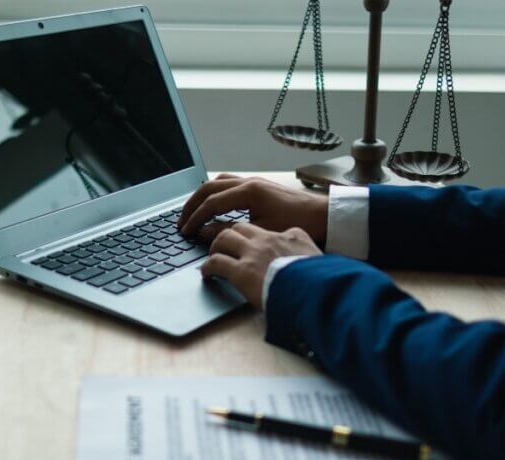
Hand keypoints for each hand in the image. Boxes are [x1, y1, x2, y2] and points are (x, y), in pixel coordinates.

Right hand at [178, 174, 328, 242]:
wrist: (323, 216)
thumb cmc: (297, 224)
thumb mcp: (261, 232)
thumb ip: (230, 231)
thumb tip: (205, 232)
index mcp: (249, 192)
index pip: (211, 203)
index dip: (195, 218)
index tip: (185, 231)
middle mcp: (249, 182)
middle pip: (209, 187)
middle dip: (192, 204)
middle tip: (181, 221)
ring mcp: (255, 182)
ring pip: (219, 182)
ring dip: (203, 195)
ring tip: (193, 212)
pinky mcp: (260, 187)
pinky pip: (229, 184)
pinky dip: (216, 193)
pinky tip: (214, 206)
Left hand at [201, 223, 321, 309]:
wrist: (318, 289)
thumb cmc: (321, 279)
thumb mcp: (318, 259)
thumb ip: (306, 253)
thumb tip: (307, 258)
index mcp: (290, 236)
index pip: (266, 230)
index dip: (254, 236)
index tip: (250, 243)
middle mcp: (268, 240)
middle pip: (240, 227)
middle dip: (229, 234)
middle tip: (223, 244)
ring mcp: (253, 254)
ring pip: (224, 238)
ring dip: (215, 246)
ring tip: (213, 256)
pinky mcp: (241, 271)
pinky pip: (216, 262)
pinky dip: (207, 267)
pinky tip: (206, 273)